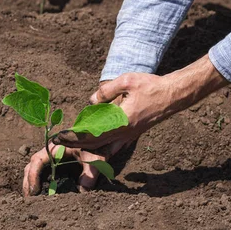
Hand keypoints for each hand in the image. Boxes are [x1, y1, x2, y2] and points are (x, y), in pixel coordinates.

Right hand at [23, 141, 127, 195]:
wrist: (109, 134)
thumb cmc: (100, 142)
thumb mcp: (95, 159)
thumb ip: (88, 176)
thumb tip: (81, 194)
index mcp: (56, 146)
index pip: (37, 160)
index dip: (32, 176)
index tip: (34, 191)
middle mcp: (53, 152)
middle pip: (33, 166)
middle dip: (28, 182)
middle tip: (29, 200)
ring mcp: (57, 158)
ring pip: (39, 170)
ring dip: (34, 183)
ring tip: (34, 200)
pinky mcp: (63, 164)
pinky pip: (50, 174)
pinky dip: (45, 184)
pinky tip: (47, 196)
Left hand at [54, 55, 228, 151]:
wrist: (173, 95)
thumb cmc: (151, 86)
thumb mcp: (127, 80)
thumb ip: (106, 90)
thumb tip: (91, 101)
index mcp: (120, 121)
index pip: (91, 134)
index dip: (73, 137)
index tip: (59, 137)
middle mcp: (124, 133)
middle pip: (94, 144)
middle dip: (74, 145)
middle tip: (57, 143)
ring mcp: (129, 135)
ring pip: (104, 147)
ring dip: (86, 148)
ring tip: (71, 145)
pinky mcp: (133, 134)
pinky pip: (114, 146)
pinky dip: (101, 148)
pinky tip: (95, 148)